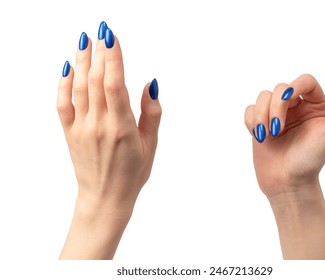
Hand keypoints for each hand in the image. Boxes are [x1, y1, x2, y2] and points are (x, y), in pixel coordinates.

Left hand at [57, 22, 161, 258]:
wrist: (105, 198)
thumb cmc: (132, 174)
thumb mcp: (151, 145)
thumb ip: (152, 113)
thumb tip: (151, 84)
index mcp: (122, 127)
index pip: (115, 84)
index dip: (113, 57)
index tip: (112, 37)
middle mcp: (99, 124)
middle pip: (96, 80)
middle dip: (99, 52)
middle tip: (101, 30)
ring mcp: (82, 128)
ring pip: (79, 87)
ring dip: (82, 61)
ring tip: (85, 40)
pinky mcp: (70, 133)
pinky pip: (63, 103)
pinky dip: (64, 83)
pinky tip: (68, 67)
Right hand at [245, 74, 324, 258]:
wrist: (287, 182)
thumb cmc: (310, 159)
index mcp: (315, 106)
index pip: (305, 81)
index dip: (294, 86)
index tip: (288, 100)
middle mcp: (295, 107)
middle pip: (280, 88)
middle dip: (275, 108)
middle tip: (277, 130)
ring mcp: (276, 115)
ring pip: (262, 96)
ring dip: (261, 115)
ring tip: (267, 136)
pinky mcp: (259, 124)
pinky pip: (249, 110)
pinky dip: (251, 121)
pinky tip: (260, 136)